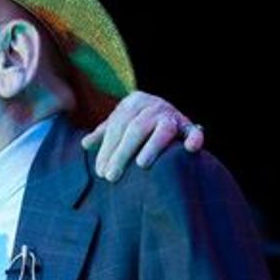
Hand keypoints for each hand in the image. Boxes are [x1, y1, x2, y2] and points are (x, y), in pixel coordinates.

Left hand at [80, 90, 204, 180]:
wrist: (167, 111)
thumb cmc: (137, 121)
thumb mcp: (120, 123)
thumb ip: (105, 132)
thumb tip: (85, 144)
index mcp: (133, 102)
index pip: (117, 126)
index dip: (107, 149)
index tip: (100, 172)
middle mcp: (154, 105)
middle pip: (135, 129)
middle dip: (122, 153)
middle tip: (111, 176)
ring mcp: (173, 114)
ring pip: (162, 130)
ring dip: (152, 147)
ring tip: (141, 165)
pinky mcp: (189, 125)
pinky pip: (194, 131)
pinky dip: (194, 137)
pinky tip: (190, 149)